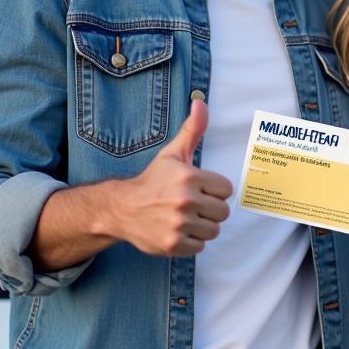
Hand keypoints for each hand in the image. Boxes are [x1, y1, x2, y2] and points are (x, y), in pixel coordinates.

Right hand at [108, 100, 232, 256]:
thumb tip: (201, 102)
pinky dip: (191, 241)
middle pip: (223, 212)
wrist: (122, 208)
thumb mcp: (173, 153)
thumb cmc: (153, 179)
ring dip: (202, 226)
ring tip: (185, 217)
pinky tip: (178, 230)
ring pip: (213, 230)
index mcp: (189, 177)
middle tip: (192, 205)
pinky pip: (200, 246)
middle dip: (210, 209)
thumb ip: (193, 129)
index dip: (214, 190)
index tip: (199, 189)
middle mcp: (185, 201)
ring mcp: (179, 224)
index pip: (226, 189)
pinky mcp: (173, 244)